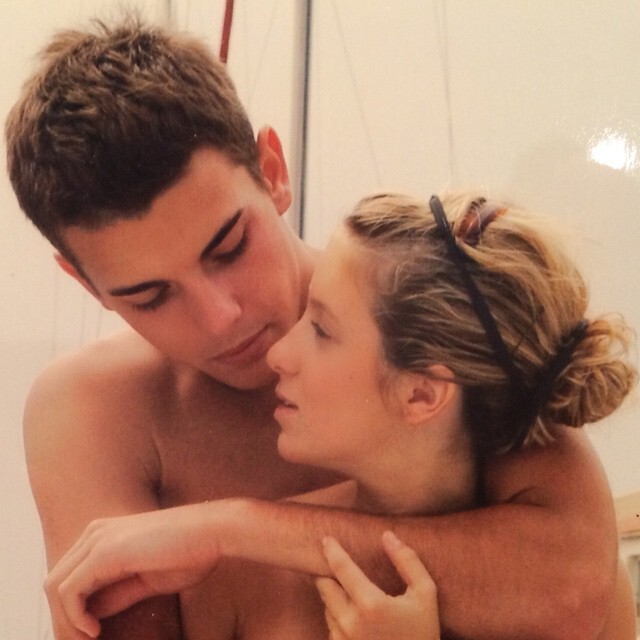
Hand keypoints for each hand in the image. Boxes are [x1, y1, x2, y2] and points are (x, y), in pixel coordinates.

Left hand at [46, 503, 221, 638]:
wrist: (214, 532)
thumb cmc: (191, 553)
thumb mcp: (147, 581)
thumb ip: (116, 593)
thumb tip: (89, 616)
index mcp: (105, 534)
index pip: (71, 577)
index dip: (71, 614)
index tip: (89, 638)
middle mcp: (95, 532)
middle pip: (56, 583)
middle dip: (63, 621)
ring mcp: (98, 539)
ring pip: (56, 588)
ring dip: (65, 622)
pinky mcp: (104, 551)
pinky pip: (69, 591)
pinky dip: (74, 618)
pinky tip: (94, 631)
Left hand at [316, 531, 439, 639]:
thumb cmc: (423, 634)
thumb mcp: (425, 595)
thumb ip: (408, 562)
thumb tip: (388, 535)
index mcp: (370, 604)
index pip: (341, 568)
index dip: (331, 550)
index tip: (325, 539)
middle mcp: (350, 622)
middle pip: (324, 586)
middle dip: (328, 574)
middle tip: (337, 567)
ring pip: (326, 607)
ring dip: (334, 597)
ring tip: (351, 594)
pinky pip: (330, 627)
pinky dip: (337, 617)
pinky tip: (355, 617)